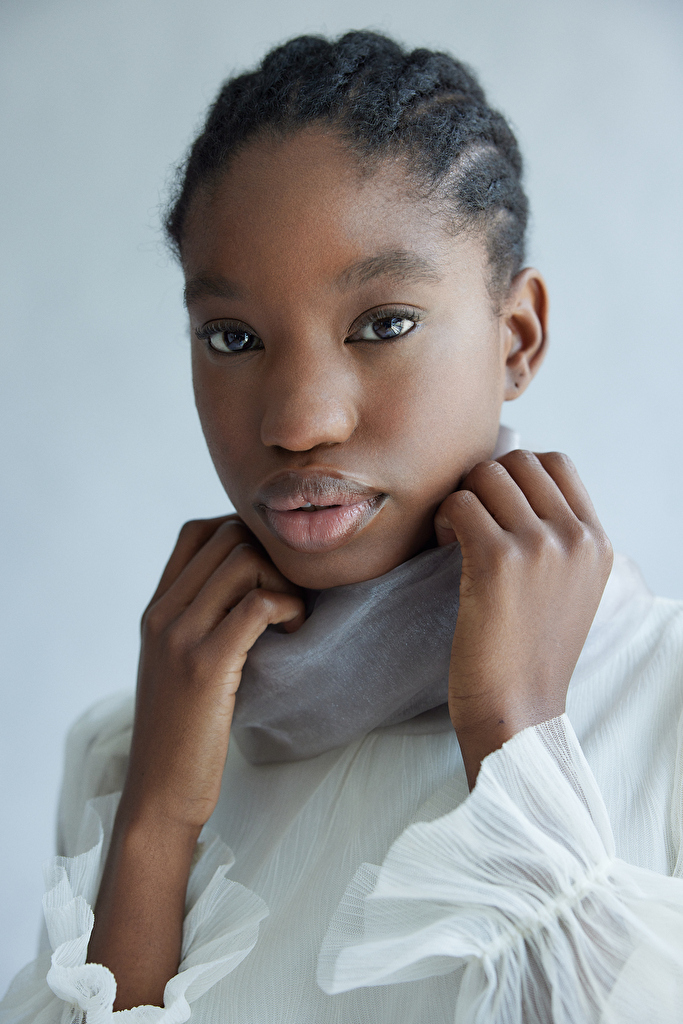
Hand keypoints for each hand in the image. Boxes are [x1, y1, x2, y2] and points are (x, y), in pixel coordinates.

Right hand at [88, 515, 303, 1006]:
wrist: (160, 793)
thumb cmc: (183, 734)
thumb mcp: (179, 666)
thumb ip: (200, 624)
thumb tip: (252, 590)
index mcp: (156, 609)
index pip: (198, 531)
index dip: (243, 537)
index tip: (270, 575)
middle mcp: (163, 613)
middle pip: (230, 537)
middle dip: (274, 557)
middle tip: (290, 598)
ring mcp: (180, 637)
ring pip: (245, 561)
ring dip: (285, 581)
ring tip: (292, 619)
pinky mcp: (206, 665)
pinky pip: (258, 605)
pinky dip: (288, 608)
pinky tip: (293, 634)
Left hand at [434, 451, 612, 788]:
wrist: (516, 708)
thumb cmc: (528, 652)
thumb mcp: (568, 587)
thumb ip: (557, 536)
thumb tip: (512, 483)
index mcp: (596, 541)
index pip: (556, 463)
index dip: (515, 474)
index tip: (495, 506)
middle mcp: (575, 537)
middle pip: (518, 462)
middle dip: (483, 482)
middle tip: (470, 520)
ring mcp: (540, 546)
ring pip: (485, 476)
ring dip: (461, 499)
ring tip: (455, 536)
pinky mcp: (498, 559)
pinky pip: (459, 503)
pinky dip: (443, 519)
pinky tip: (445, 547)